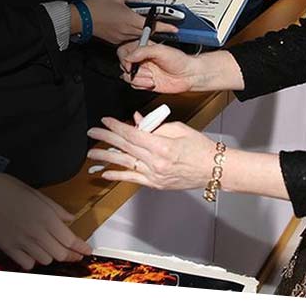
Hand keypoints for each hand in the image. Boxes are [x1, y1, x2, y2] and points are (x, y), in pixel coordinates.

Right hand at [0, 172, 92, 269]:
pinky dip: (32, 261)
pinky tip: (33, 252)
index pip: (70, 240)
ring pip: (46, 260)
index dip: (81, 248)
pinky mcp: (9, 248)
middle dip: (70, 255)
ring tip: (51, 249)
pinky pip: (27, 263)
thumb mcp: (38, 194)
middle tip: (74, 254)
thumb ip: (56, 209)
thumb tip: (70, 219)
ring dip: (51, 256)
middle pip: (60, 254)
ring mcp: (22, 242)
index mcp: (46, 217)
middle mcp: (36, 232)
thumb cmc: (10, 189)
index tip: (86, 251)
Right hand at [84, 0, 176, 44]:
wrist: (83, 19)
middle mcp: (128, 31)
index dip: (166, 27)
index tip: (174, 28)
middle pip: (147, 31)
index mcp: (131, 20)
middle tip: (159, 23)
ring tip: (135, 21)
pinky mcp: (116, 41)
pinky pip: (128, 37)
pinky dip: (130, 32)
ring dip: (140, 29)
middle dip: (154, 27)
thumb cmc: (97, 8)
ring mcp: (122, 37)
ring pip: (138, 35)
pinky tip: (124, 25)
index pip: (153, 25)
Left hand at [86, 114, 219, 189]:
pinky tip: (106, 173)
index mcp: (162, 146)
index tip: (105, 121)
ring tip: (91, 154)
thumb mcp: (178, 129)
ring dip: (106, 158)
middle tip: (92, 133)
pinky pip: (133, 179)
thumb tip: (136, 120)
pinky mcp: (155, 184)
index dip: (116, 127)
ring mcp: (154, 175)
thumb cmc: (200, 148)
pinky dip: (118, 176)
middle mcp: (156, 163)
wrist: (214, 169)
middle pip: (125, 147)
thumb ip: (155, 125)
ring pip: (125, 164)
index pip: (132, 134)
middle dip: (106, 138)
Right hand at [117, 41, 199, 92]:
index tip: (131, 64)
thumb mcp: (160, 50)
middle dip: (134, 70)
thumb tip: (128, 57)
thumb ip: (142, 51)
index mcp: (143, 48)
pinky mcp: (145, 82)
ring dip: (139, 79)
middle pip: (124, 65)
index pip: (124, 51)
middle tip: (146, 71)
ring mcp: (143, 71)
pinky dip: (141, 85)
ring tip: (151, 77)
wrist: (188, 75)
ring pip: (127, 77)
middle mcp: (141, 59)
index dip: (125, 59)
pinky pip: (134, 85)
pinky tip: (152, 83)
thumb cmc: (179, 60)